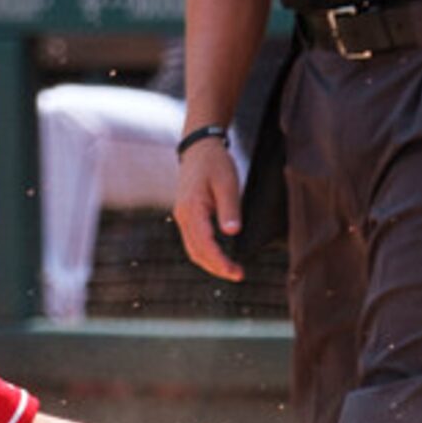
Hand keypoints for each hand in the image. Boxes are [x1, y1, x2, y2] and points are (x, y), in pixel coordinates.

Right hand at [171, 137, 242, 280]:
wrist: (199, 148)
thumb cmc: (215, 163)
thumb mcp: (227, 182)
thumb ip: (230, 207)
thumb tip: (232, 232)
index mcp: (192, 209)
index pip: (205, 244)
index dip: (220, 261)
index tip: (236, 272)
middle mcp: (183, 216)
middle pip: (196, 252)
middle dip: (216, 268)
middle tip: (238, 275)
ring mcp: (183, 217)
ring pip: (193, 249)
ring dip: (211, 263)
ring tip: (231, 270)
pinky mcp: (187, 216)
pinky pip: (194, 241)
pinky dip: (207, 253)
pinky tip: (220, 256)